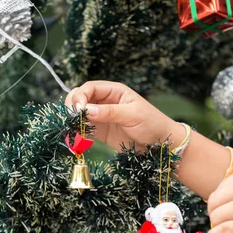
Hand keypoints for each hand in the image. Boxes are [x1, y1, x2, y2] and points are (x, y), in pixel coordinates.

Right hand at [64, 81, 179, 150]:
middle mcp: (105, 101)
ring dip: (72, 119)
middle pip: (80, 97)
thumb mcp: (132, 115)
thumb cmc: (152, 123)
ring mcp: (101, 116)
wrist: (161, 144)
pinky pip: (84, 128)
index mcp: (114, 91)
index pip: (90, 88)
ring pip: (79, 113)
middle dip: (73, 106)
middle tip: (71, 118)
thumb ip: (110, 112)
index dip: (80, 96)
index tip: (77, 110)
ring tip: (72, 128)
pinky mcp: (100, 131)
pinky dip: (77, 131)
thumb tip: (86, 110)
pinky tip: (76, 137)